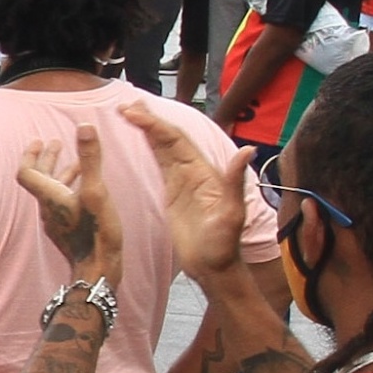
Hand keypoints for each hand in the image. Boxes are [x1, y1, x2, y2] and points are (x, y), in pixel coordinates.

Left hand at [13, 120, 123, 281]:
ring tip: (75, 162)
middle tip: (54, 142)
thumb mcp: (97, 191)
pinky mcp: (66, 231)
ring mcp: (56, 222)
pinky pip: (62, 203)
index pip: (27, 172)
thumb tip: (84, 126)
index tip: (38, 140)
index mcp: (50, 197)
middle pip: (39, 180)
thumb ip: (91, 159)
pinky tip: (85, 189)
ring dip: (60, 173)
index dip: (30, 154)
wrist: (97, 272)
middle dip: (46, 159)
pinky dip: (70, 188)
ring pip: (52, 191)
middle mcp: (48, 209)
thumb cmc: (96, 233)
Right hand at [121, 100, 261, 281]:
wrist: (215, 267)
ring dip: (147, 129)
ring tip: (127, 112)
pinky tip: (138, 139)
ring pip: (162, 147)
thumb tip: (248, 149)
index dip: (155, 125)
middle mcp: (193, 171)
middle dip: (148, 120)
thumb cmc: (223, 245)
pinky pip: (159, 163)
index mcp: (204, 172)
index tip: (133, 113)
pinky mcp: (173, 192)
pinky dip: (148, 147)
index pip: (176, 140)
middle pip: (168, 138)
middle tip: (124, 105)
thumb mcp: (231, 214)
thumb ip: (234, 181)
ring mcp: (183, 181)